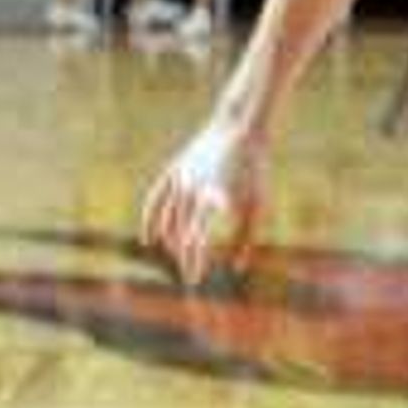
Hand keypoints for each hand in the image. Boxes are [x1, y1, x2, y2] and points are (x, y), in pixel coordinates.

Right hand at [140, 122, 262, 285]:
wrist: (239, 127)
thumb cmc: (254, 170)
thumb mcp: (257, 205)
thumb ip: (246, 238)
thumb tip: (237, 267)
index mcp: (212, 199)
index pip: (195, 240)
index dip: (193, 261)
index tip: (194, 280)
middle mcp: (191, 190)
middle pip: (179, 233)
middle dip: (184, 256)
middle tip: (191, 274)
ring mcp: (180, 179)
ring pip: (167, 219)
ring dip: (171, 241)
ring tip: (179, 257)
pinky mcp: (174, 171)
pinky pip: (156, 200)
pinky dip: (150, 220)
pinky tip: (150, 239)